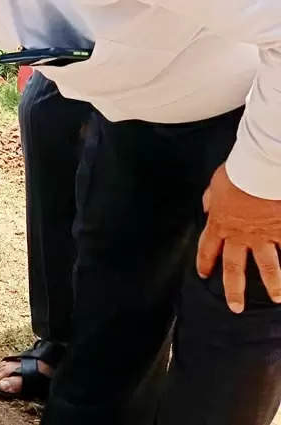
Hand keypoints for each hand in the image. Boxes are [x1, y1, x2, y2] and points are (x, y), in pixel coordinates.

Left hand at [196, 164, 280, 312]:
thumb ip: (211, 199)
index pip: (207, 247)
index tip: (204, 274)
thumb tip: (206, 206)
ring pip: (267, 267)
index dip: (205, 262)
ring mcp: (264, 236)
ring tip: (277, 298)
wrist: (259, 171)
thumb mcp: (216, 185)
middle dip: (234, 289)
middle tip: (235, 307)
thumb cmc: (236, 174)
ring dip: (273, 284)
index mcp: (219, 223)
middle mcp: (240, 235)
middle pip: (234, 267)